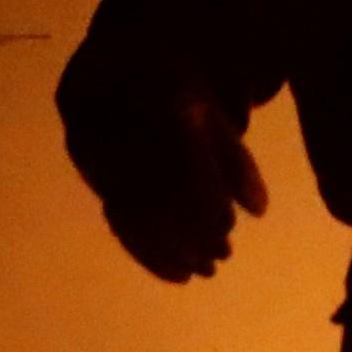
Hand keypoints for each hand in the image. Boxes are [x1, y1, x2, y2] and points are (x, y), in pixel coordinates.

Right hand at [92, 92, 269, 282]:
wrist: (111, 77)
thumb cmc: (174, 95)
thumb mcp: (211, 115)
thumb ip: (236, 162)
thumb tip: (259, 210)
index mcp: (162, 109)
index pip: (184, 169)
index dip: (206, 203)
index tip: (226, 227)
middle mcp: (125, 133)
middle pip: (159, 199)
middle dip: (191, 234)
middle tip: (220, 257)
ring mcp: (101, 157)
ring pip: (138, 217)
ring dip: (173, 251)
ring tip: (202, 270)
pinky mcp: (92, 179)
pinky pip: (122, 226)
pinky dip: (151, 255)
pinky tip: (178, 274)